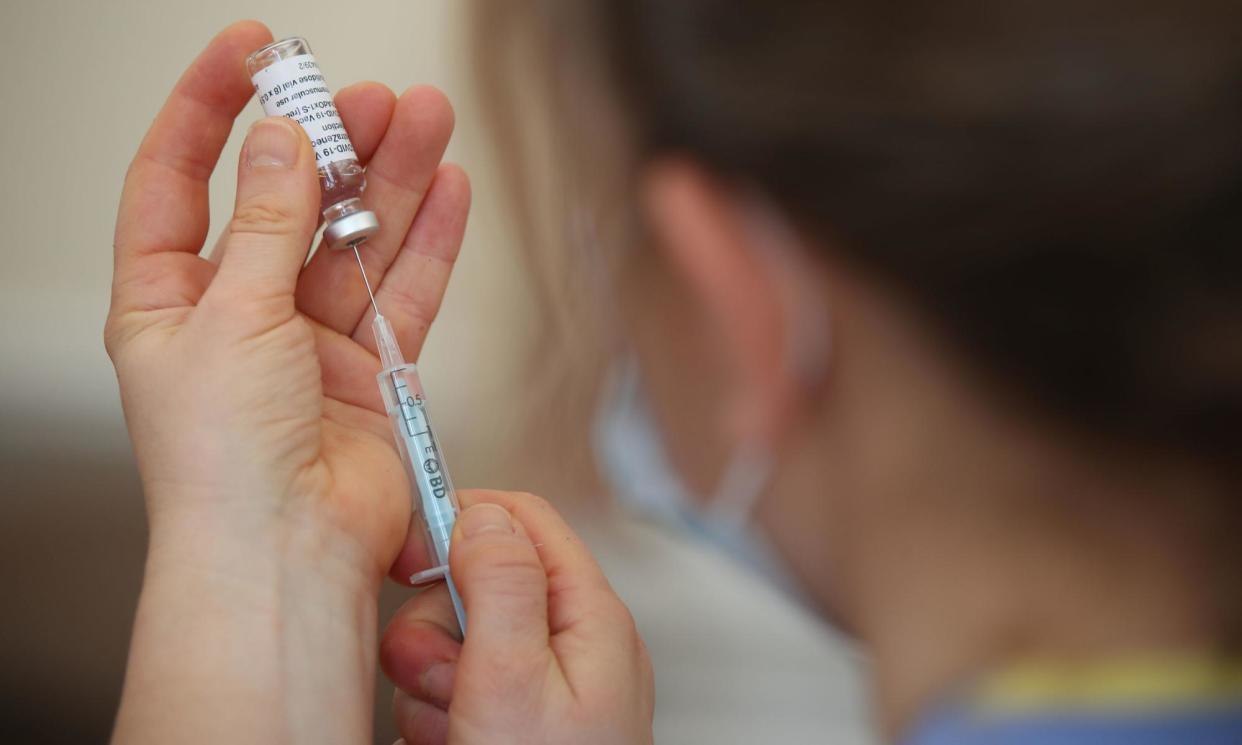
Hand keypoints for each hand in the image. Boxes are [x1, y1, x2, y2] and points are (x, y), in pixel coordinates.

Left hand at [107, 21, 467, 742]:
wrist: (288, 552)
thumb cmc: (224, 462)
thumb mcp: (231, 317)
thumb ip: (268, 225)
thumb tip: (283, 144)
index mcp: (170, 300)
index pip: (177, 180)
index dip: (208, 110)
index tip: (248, 54)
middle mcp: (240, 316)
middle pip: (286, 203)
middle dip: (328, 145)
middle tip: (370, 98)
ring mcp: (309, 342)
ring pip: (355, 240)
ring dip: (390, 182)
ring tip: (427, 120)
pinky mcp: (372, 370)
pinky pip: (403, 292)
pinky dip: (427, 243)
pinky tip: (447, 191)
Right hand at [381, 491, 654, 744]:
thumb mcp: (515, 680)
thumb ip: (502, 586)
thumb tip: (484, 513)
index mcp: (588, 616)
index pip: (526, 521)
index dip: (465, 519)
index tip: (412, 549)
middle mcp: (571, 644)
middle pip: (481, 581)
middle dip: (440, 623)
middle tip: (442, 673)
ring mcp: (542, 687)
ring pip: (458, 639)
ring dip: (433, 680)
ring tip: (453, 726)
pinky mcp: (513, 722)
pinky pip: (454, 691)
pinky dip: (438, 716)